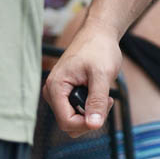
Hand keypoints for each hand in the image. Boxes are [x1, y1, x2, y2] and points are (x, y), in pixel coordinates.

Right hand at [43, 20, 121, 136]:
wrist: (99, 32)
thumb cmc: (100, 48)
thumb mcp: (102, 74)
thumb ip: (97, 100)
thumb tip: (94, 125)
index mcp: (56, 88)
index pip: (66, 122)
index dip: (86, 123)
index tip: (104, 109)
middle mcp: (52, 92)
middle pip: (69, 123)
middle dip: (90, 117)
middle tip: (107, 99)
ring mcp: (58, 93)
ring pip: (73, 118)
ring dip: (91, 111)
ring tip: (104, 93)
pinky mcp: (66, 92)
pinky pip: (76, 110)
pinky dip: (90, 105)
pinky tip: (98, 91)